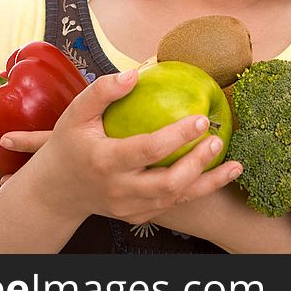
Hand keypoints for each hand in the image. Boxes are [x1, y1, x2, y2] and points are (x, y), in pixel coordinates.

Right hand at [0, 70, 242, 224]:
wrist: (56, 190)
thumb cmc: (69, 145)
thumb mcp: (76, 114)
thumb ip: (102, 91)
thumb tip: (135, 74)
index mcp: (105, 162)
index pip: (147, 150)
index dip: (177, 135)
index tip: (200, 118)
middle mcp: (119, 190)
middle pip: (168, 183)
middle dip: (198, 163)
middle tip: (217, 139)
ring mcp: (130, 207)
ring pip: (176, 199)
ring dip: (208, 182)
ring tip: (234, 164)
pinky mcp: (138, 216)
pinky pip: (173, 205)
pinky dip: (198, 192)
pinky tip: (218, 177)